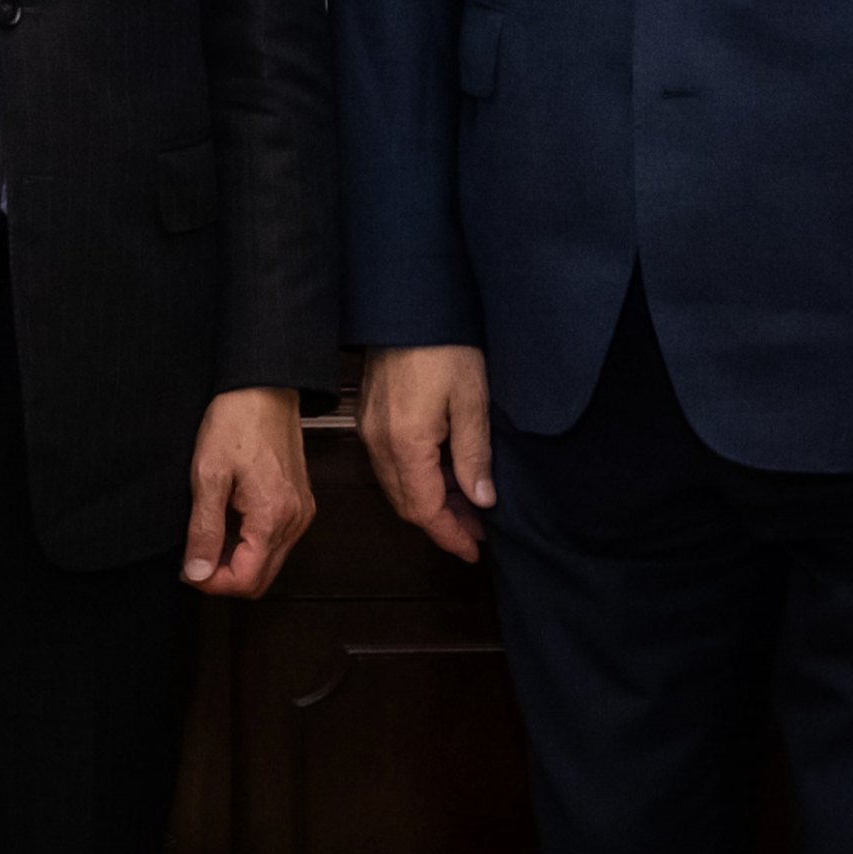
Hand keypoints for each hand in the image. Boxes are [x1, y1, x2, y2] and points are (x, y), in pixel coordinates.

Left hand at [182, 386, 314, 598]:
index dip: (213, 583)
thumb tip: (198, 571)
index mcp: (273, 516)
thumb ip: (204, 529)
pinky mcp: (298, 502)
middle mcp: (295, 520)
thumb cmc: (236, 420)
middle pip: (261, 580)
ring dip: (237, 560)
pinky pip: (276, 540)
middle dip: (224, 576)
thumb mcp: (208, 474)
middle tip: (194, 556)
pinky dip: (250, 542)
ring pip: (268, 562)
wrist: (263, 386)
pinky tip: (228, 520)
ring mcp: (300, 511)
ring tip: (208, 534)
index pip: (247, 581)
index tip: (188, 568)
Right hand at [357, 344, 495, 562]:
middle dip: (442, 522)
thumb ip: (474, 456)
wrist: (411, 304)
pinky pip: (391, 462)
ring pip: (398, 485)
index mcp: (405, 443)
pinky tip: (444, 470)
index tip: (473, 549)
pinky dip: (417, 476)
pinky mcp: (371, 416)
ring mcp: (370, 429)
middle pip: (407, 503)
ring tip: (468, 501)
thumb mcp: (472, 401)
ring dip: (430, 499)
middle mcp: (378, 442)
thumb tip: (481, 500)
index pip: (424, 510)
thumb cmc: (443, 344)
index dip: (450, 534)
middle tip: (478, 528)